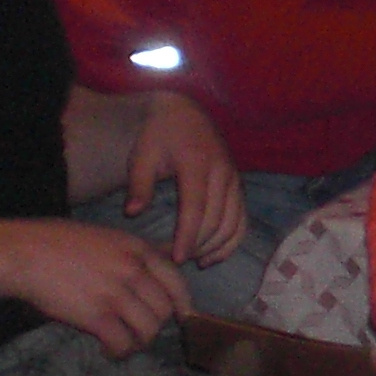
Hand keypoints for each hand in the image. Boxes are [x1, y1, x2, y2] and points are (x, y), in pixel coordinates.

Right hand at [2, 220, 186, 356]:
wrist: (24, 252)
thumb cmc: (58, 242)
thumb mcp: (106, 236)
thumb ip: (133, 252)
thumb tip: (165, 258)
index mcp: (137, 249)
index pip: (176, 281)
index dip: (182, 304)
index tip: (181, 316)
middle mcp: (133, 270)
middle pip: (164, 310)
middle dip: (155, 325)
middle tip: (139, 330)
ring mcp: (116, 293)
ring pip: (149, 330)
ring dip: (138, 342)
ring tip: (124, 342)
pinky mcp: (97, 316)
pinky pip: (123, 343)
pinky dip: (119, 351)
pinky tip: (108, 349)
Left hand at [123, 89, 246, 268]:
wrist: (184, 113)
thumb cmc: (158, 135)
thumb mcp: (142, 155)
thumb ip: (139, 184)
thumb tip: (133, 212)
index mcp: (198, 162)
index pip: (196, 208)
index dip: (188, 236)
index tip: (176, 258)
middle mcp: (222, 172)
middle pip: (216, 220)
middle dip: (198, 245)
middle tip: (175, 262)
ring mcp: (234, 180)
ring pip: (234, 223)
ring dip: (216, 247)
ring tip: (195, 261)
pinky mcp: (239, 187)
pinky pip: (242, 220)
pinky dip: (231, 242)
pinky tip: (213, 256)